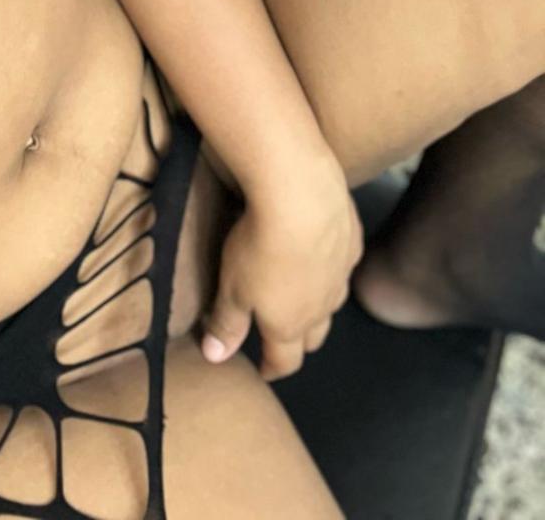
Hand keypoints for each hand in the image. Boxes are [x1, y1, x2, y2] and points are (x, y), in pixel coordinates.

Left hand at [199, 158, 363, 380]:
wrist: (303, 196)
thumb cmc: (259, 246)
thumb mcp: (231, 287)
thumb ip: (226, 323)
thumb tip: (215, 356)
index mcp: (289, 323)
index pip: (284, 359)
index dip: (273, 367)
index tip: (264, 370)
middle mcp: (321, 306)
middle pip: (314, 336)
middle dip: (298, 341)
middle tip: (283, 338)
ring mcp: (341, 274)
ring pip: (333, 301)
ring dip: (318, 305)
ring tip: (302, 295)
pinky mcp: (352, 241)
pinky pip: (343, 263)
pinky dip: (331, 265)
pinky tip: (322, 251)